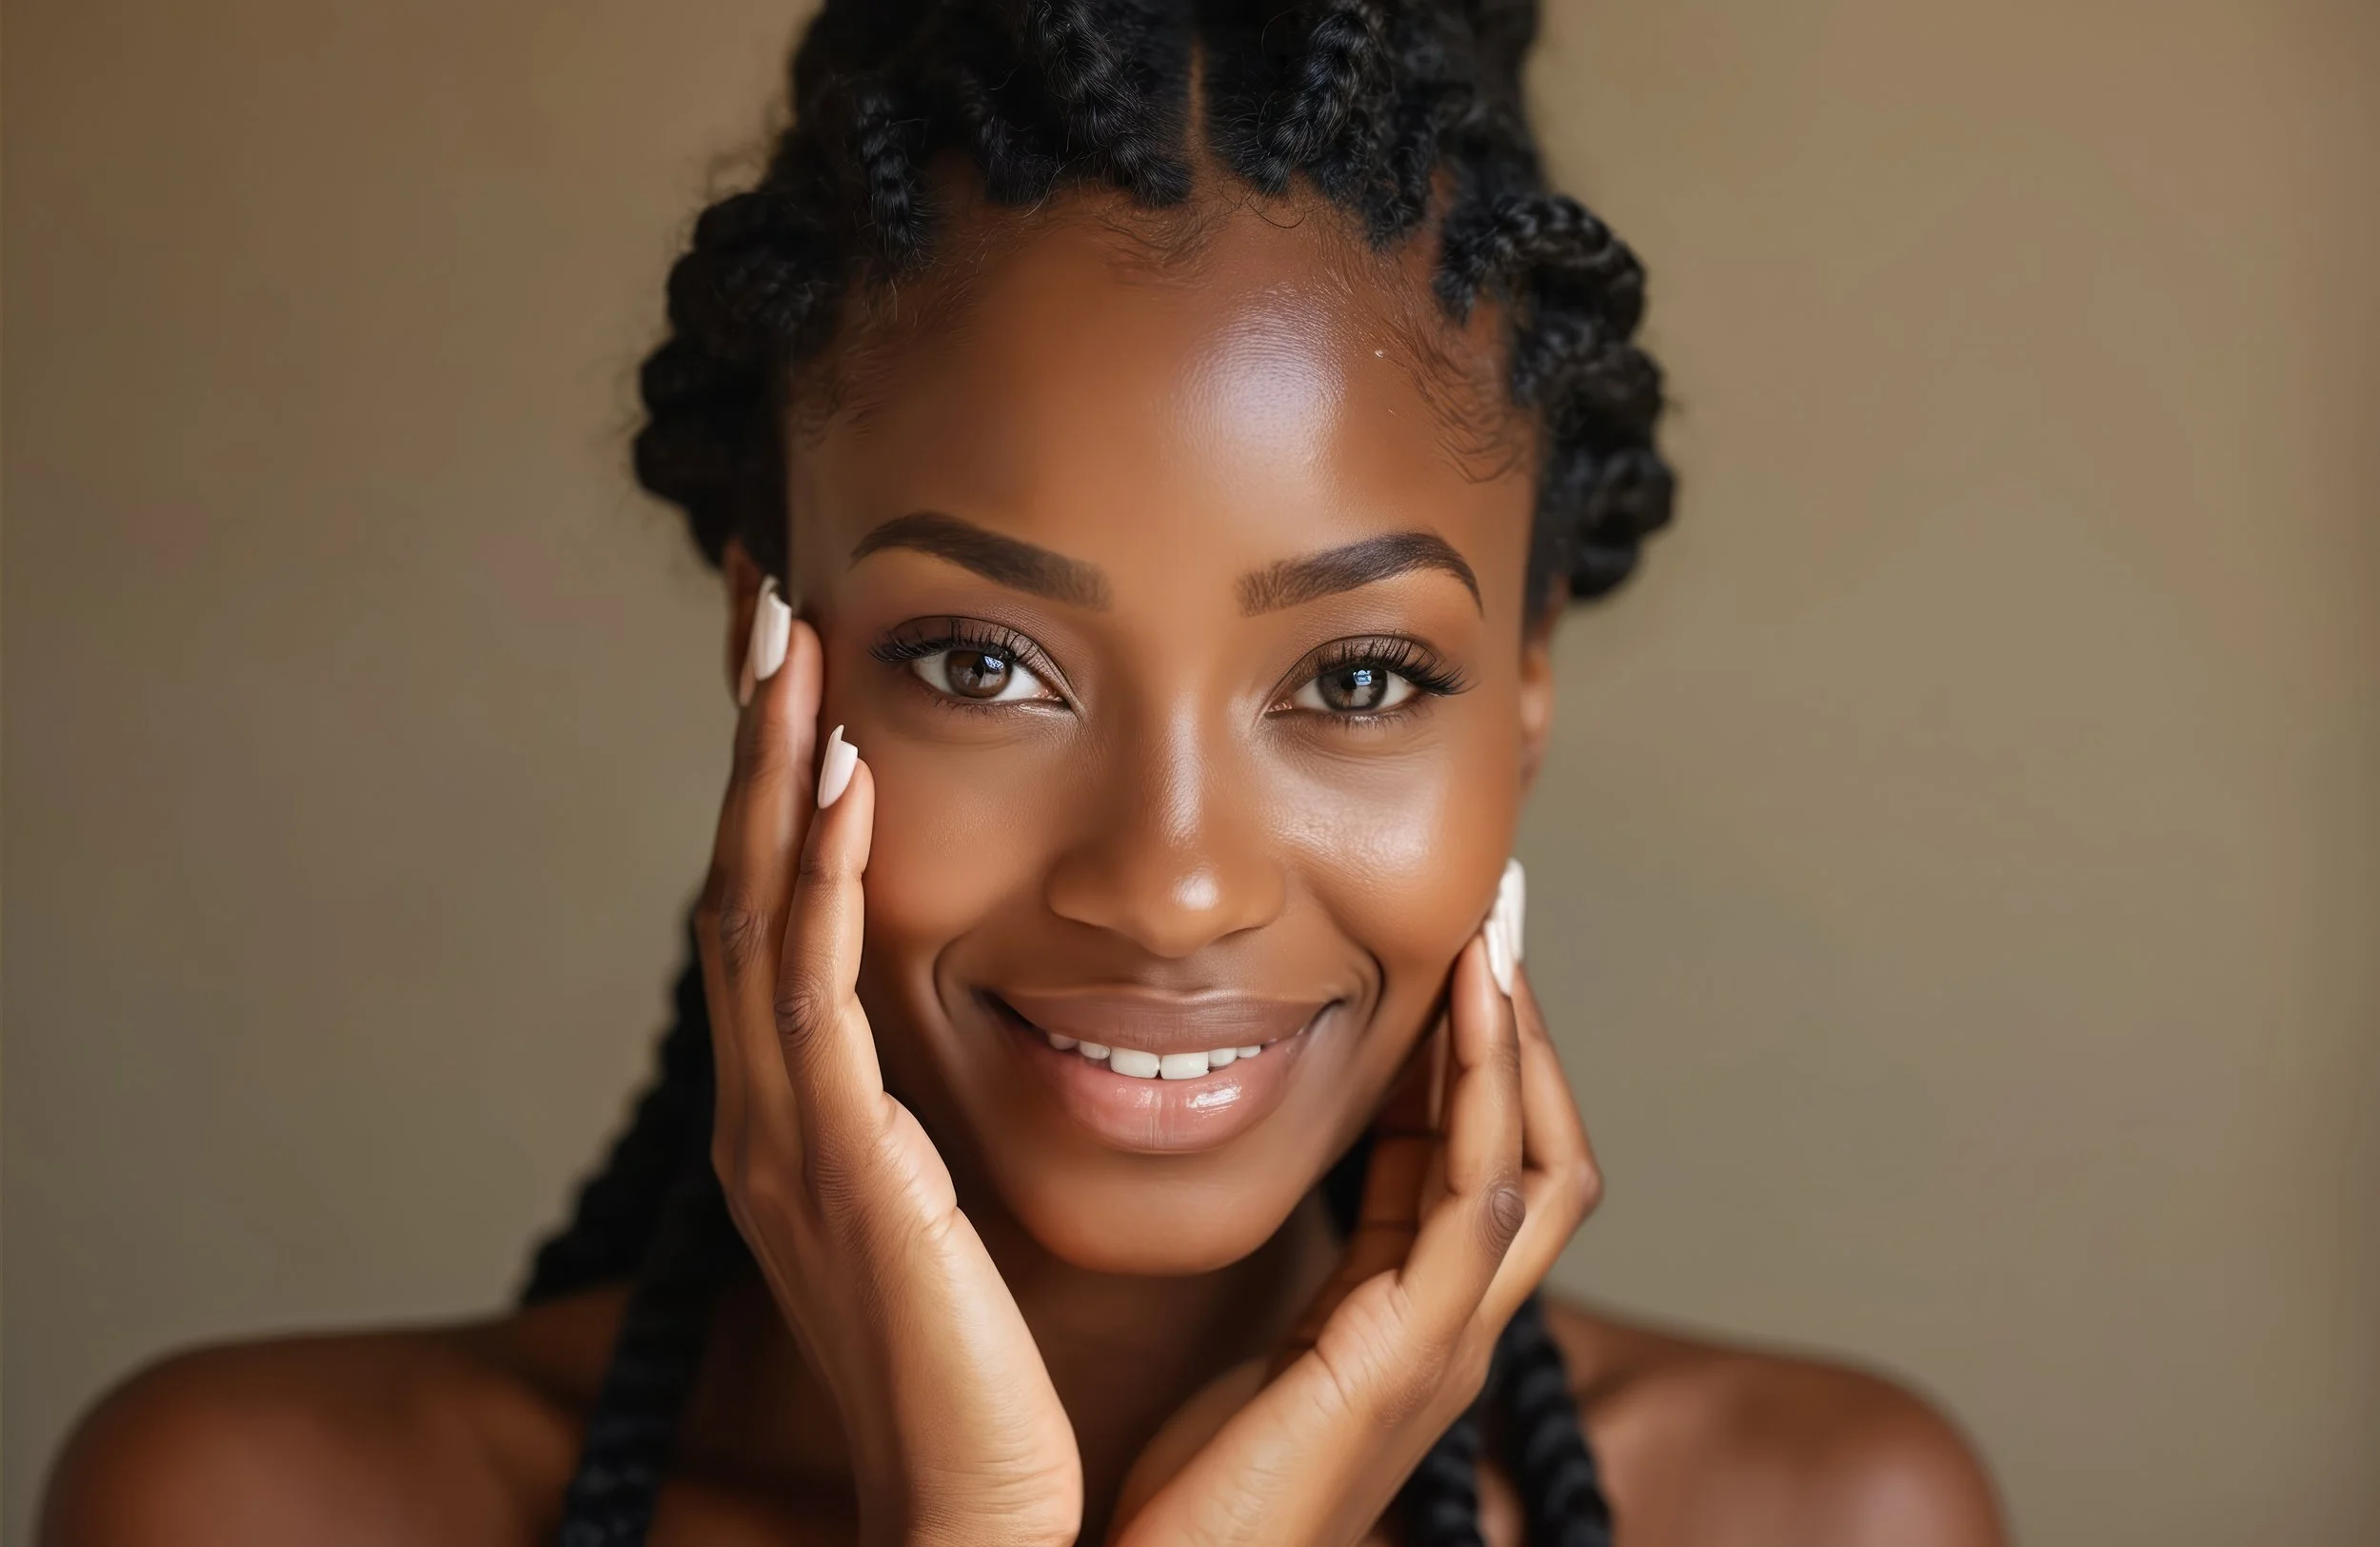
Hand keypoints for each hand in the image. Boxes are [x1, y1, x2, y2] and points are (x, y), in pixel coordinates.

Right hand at [696, 586, 1079, 1546]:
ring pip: (758, 910)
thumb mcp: (947, 1204)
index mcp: (801, 1115)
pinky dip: (819, 878)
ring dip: (770, 769)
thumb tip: (962, 1025)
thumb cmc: (983, 1370)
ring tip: (788, 638)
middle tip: (767, 598)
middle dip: (752, 737)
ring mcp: (788, 1136)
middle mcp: (770, 1110)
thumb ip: (929, 1109)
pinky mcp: (837, 1166)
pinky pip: (813, 995)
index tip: (801, 659)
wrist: (976, 1512)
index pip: (775, 907)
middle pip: (741, 879)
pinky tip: (839, 780)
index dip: (776, 778)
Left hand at [1110, 943, 1599, 1546]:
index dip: (1473, 1062)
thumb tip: (1275, 1180)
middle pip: (1540, 1155)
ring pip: (1534, 1163)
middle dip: (1526, 1036)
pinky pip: (1478, 1194)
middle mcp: (1451, 1330)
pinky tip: (1471, 1005)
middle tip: (1501, 918)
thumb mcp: (1261, 1360)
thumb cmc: (1190, 1498)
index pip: (1475, 1166)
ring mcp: (1446, 1345)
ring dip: (1519, 1041)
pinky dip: (1487, 1089)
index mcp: (1413, 1324)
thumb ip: (1303, 1287)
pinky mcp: (1412, 1353)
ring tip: (1496, 934)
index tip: (1451, 962)